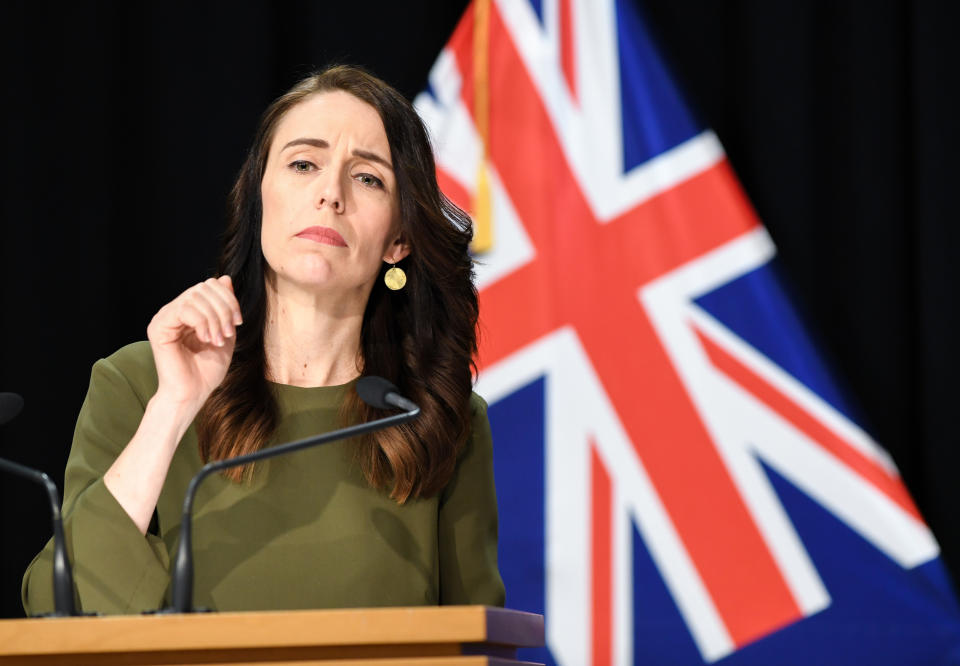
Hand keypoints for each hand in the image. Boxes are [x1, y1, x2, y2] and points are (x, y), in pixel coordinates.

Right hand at [147, 275, 242, 412]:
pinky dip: (202, 323)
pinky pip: (184, 309)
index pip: (210, 285)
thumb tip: (225, 278)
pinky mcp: (159, 327)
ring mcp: (165, 317)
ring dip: (214, 318)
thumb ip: (226, 308)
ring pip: (195, 296)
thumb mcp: (225, 333)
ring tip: (217, 339)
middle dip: (224, 308)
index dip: (229, 299)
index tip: (238, 322)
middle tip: (228, 332)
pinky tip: (206, 339)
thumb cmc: (207, 369)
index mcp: (190, 311)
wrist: (192, 393)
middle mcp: (174, 310)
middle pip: (204, 287)